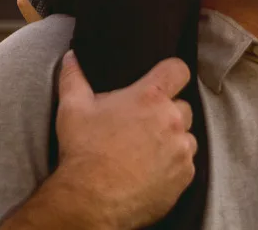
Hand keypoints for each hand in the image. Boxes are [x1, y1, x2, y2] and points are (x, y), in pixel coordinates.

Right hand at [50, 51, 195, 228]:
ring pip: (186, 137)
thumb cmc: (84, 151)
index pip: (178, 69)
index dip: (171, 73)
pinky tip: (150, 171)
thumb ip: (74, 77)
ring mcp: (181, 150)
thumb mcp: (73, 108)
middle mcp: (172, 120)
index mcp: (150, 97)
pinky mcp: (184, 177)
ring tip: (146, 151)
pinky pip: (186, 165)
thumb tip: (71, 58)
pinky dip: (172, 166)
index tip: (162, 82)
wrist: (91, 199)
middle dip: (166, 112)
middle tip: (142, 124)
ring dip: (172, 140)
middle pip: (182, 105)